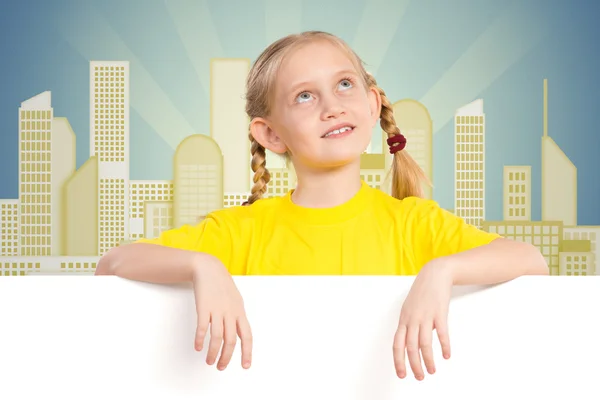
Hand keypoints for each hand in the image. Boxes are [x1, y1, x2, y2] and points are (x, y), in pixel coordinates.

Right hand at [191, 254, 252, 370]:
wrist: (208, 269)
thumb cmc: (222, 286)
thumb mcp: (235, 301)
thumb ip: (237, 317)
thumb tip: (240, 334)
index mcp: (240, 312)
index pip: (247, 336)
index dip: (247, 352)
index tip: (246, 366)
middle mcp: (230, 312)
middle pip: (231, 341)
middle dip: (226, 357)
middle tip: (221, 367)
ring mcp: (217, 310)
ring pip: (217, 337)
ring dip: (213, 352)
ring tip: (209, 361)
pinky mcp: (204, 307)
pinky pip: (203, 327)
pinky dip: (200, 339)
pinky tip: (198, 347)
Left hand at [393, 260, 452, 379]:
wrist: (434, 274)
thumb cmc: (422, 292)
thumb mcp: (410, 308)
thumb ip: (410, 325)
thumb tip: (414, 342)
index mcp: (404, 319)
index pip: (397, 344)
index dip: (398, 360)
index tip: (401, 374)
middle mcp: (412, 319)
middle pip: (410, 347)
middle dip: (414, 365)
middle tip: (419, 377)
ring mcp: (425, 315)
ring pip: (424, 343)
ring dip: (428, 360)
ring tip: (432, 370)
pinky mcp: (439, 312)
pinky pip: (442, 333)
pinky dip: (444, 346)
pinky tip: (446, 355)